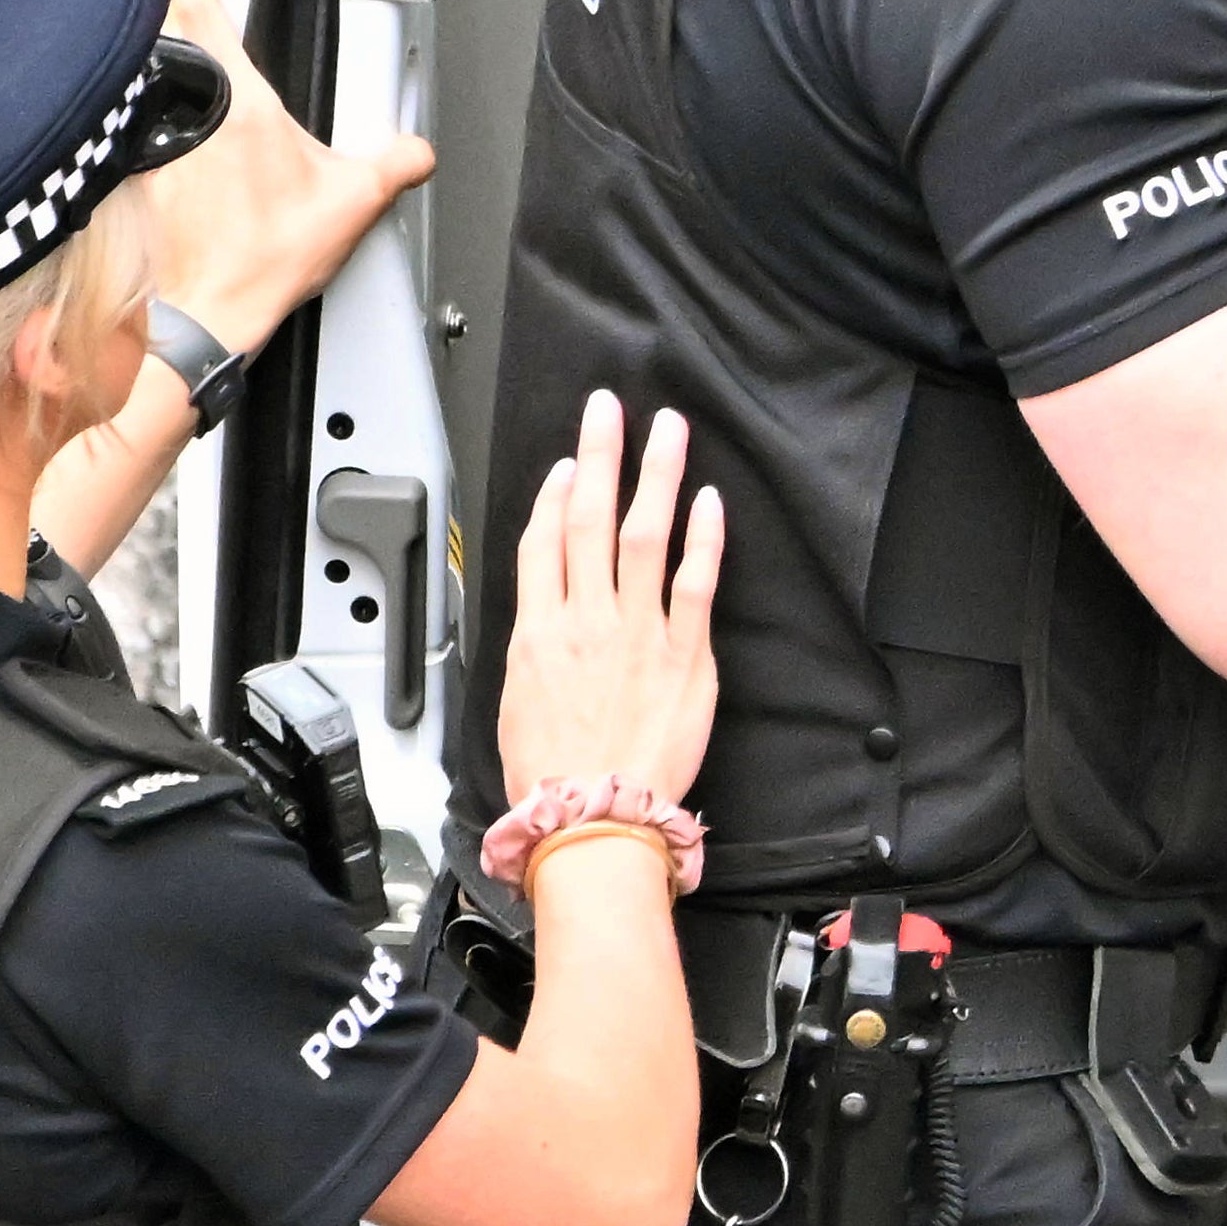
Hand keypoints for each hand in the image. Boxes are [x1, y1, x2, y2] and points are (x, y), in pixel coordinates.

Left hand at [133, 0, 434, 353]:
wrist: (193, 319)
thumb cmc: (257, 264)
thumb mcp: (348, 204)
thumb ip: (391, 164)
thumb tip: (415, 150)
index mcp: (235, 99)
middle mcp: (178, 108)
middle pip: (154, 22)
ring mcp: (140, 134)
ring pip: (131, 66)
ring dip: (136, 44)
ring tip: (142, 23)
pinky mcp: (119, 166)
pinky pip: (119, 114)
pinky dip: (123, 103)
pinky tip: (136, 115)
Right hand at [493, 394, 725, 798]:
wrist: (594, 815)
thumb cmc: (555, 775)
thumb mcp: (518, 703)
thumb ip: (536, 653)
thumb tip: (541, 627)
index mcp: (539, 633)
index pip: (542, 544)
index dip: (555, 496)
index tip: (567, 462)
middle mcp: (587, 621)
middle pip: (590, 519)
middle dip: (599, 457)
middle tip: (607, 410)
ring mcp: (638, 631)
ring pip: (645, 534)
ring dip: (656, 474)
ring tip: (666, 429)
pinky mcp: (685, 652)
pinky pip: (695, 581)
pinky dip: (703, 538)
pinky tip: (709, 500)